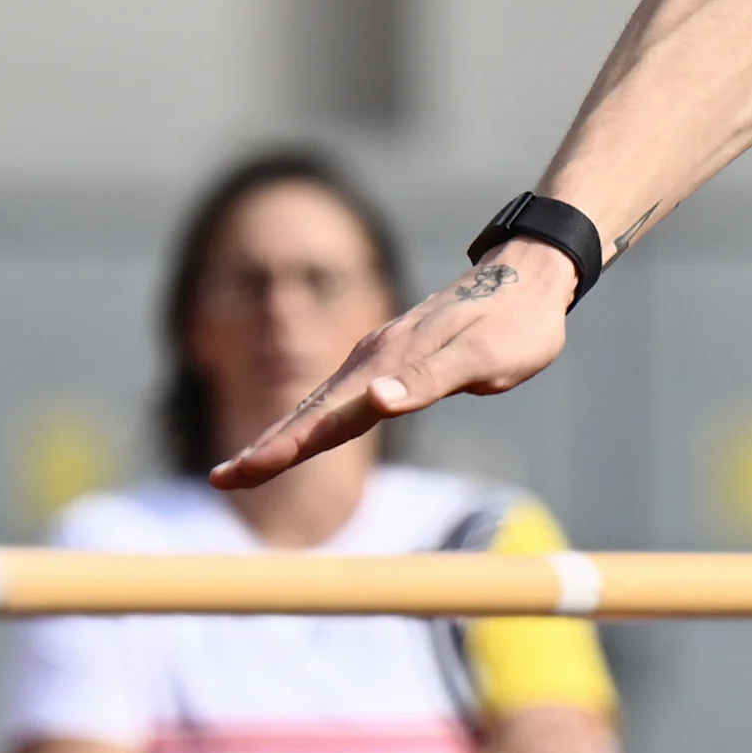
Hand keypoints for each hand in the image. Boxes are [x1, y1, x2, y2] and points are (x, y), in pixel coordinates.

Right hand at [210, 247, 575, 487]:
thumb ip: (430, 379)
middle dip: (267, 447)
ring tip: (248, 465)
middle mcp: (373, 358)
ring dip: (282, 435)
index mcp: (390, 363)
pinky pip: (339, 394)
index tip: (242, 470)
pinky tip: (302, 432)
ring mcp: (378, 355)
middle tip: (222, 478)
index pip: (328, 417)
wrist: (529, 274)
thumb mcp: (485, 357)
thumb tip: (376, 400)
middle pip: (311, 411)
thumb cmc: (516, 324)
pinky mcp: (389, 356)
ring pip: (320, 403)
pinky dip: (311, 418)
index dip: (284, 446)